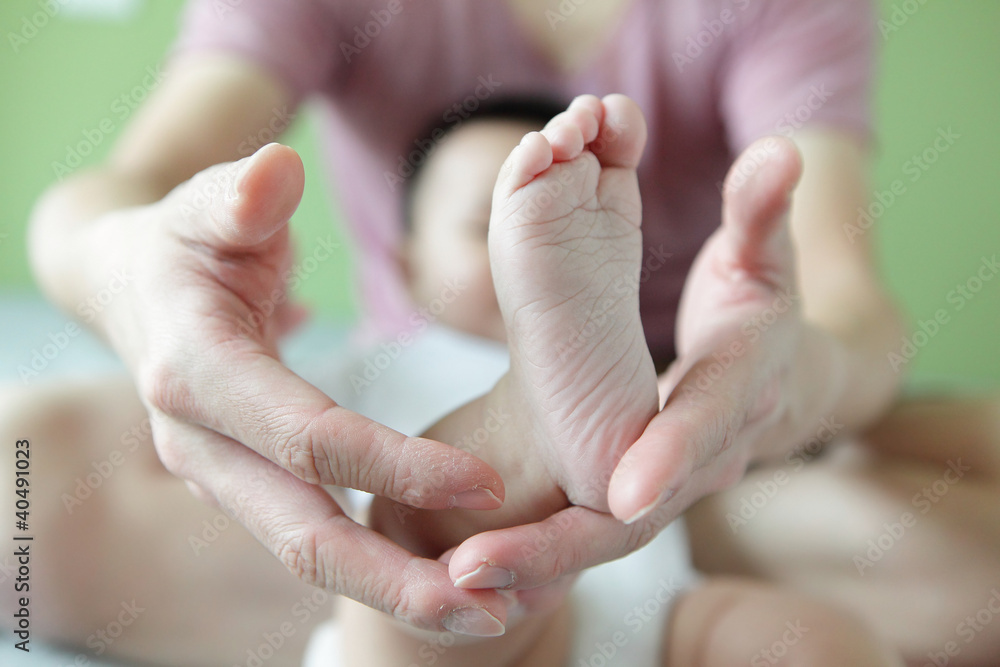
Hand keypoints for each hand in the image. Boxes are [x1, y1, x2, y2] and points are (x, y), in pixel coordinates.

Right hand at [83, 144, 508, 632]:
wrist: (128, 287)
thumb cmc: (181, 240)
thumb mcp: (205, 204)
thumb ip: (238, 195)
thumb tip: (277, 171)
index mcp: (196, 371)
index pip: (310, 439)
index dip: (397, 466)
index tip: (487, 483)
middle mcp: (199, 441)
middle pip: (304, 533)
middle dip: (397, 580)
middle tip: (490, 611)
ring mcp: (216, 473)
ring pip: (305, 553)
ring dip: (391, 591)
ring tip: (482, 614)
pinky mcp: (238, 484)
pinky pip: (308, 535)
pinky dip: (370, 566)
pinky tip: (436, 582)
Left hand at [446, 136, 845, 589]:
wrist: (775, 387)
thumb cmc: (762, 318)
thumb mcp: (762, 265)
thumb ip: (763, 216)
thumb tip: (780, 151)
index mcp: (736, 397)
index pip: (704, 428)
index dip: (670, 456)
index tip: (625, 494)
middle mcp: (699, 459)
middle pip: (634, 520)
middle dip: (558, 547)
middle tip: (476, 568)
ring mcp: (666, 487)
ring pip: (598, 541)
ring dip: (530, 564)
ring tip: (458, 578)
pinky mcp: (633, 497)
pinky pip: (583, 536)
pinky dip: (533, 560)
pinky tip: (471, 572)